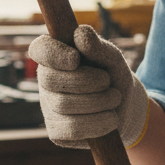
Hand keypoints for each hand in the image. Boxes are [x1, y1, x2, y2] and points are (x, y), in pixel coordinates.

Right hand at [28, 25, 148, 149]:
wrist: (125, 108)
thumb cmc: (113, 75)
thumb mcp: (111, 58)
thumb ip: (97, 46)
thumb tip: (80, 33)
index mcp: (55, 56)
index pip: (39, 49)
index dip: (53, 54)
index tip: (75, 58)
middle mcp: (46, 81)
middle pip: (52, 79)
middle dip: (86, 80)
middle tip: (107, 81)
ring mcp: (48, 107)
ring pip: (64, 105)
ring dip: (98, 101)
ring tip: (115, 98)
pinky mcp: (56, 131)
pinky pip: (71, 129)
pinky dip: (97, 123)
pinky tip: (111, 119)